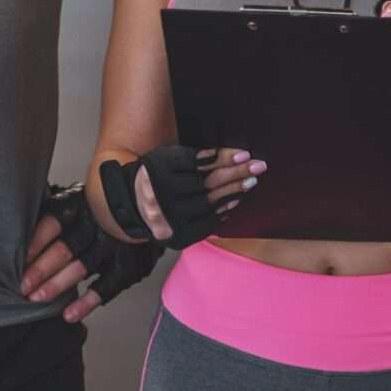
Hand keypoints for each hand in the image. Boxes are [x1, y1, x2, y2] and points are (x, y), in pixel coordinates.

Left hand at [20, 183, 160, 321]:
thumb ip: (56, 213)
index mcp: (81, 206)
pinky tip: (68, 314)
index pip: (54, 223)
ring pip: (81, 268)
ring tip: (37, 298)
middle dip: (41, 269)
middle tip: (22, 286)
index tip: (18, 259)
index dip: (36, 242)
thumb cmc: (102, 208)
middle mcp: (97, 224)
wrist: (146, 210)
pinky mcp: (127, 266)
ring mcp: (113, 246)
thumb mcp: (79, 199)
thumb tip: (21, 228)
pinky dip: (86, 303)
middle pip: (65, 248)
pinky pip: (105, 288)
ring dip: (57, 285)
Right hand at [98, 146, 265, 248]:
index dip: (222, 158)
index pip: (198, 164)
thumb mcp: (166, 159)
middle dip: (236, 173)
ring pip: (209, 203)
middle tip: (258, 166)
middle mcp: (163, 197)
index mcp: (158, 172)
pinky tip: (234, 201)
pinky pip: (206, 223)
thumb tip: (221, 156)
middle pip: (207, 183)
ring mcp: (170, 219)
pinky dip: (222, 211)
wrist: (132, 206)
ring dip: (233, 191)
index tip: (244, 154)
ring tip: (251, 181)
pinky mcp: (178, 236)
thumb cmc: (155, 175)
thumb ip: (191, 157)